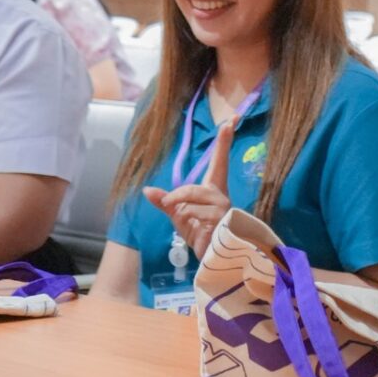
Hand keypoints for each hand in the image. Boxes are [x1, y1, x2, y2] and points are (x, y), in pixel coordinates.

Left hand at [145, 116, 236, 260]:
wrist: (211, 256)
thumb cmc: (198, 232)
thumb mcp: (178, 214)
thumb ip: (165, 201)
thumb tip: (147, 190)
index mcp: (213, 189)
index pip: (219, 161)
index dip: (224, 141)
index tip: (231, 120)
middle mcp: (221, 195)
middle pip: (194, 187)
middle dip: (177, 197)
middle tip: (167, 205)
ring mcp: (224, 208)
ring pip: (194, 200)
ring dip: (182, 212)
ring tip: (184, 224)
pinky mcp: (224, 221)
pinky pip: (198, 216)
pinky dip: (190, 223)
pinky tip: (197, 233)